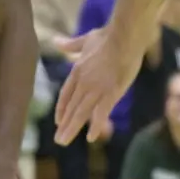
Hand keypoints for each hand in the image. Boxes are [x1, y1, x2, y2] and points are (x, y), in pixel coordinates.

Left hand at [54, 28, 141, 143]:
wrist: (124, 37)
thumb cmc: (107, 36)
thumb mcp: (84, 40)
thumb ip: (70, 45)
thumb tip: (55, 41)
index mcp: (77, 71)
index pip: (66, 94)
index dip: (62, 108)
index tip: (58, 120)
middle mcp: (84, 82)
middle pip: (71, 107)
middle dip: (64, 124)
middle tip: (59, 140)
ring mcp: (96, 88)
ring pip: (81, 112)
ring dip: (72, 128)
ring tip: (63, 141)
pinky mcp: (111, 92)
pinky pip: (101, 113)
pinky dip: (95, 126)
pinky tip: (90, 138)